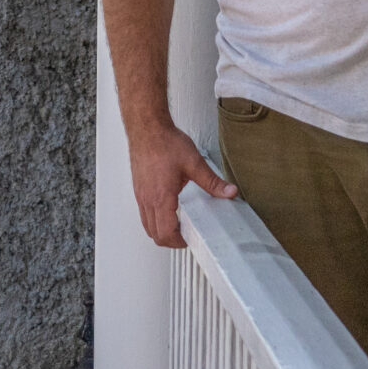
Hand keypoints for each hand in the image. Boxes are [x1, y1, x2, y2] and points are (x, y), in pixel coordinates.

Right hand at [126, 121, 236, 247]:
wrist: (147, 127)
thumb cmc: (164, 142)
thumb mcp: (193, 162)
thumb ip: (212, 181)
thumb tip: (228, 192)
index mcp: (161, 197)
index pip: (166, 233)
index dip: (179, 241)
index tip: (190, 238)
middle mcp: (148, 199)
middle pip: (155, 235)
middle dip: (171, 240)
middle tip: (186, 236)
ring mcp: (141, 195)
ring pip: (147, 226)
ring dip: (161, 231)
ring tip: (177, 225)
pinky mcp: (139, 189)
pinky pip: (143, 214)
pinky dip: (154, 220)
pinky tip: (167, 209)